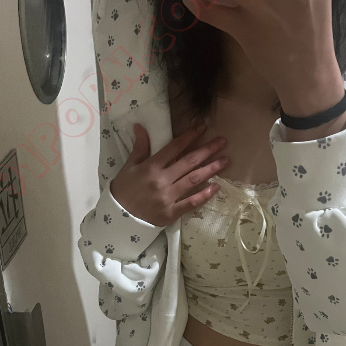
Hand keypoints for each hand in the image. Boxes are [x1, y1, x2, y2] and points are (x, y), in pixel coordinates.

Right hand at [110, 123, 229, 225]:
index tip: (203, 128)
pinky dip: (204, 195)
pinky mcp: (172, 212)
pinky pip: (191, 203)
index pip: (174, 147)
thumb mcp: (129, 166)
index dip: (190, 136)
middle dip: (207, 150)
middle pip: (189, 162)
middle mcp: (162, 180)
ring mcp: (168, 197)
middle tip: (223, 142)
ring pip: (194, 180)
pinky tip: (217, 187)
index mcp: (151, 167)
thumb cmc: (124, 190)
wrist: (119, 218)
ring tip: (225, 160)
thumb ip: (140, 147)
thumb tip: (140, 126)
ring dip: (211, 169)